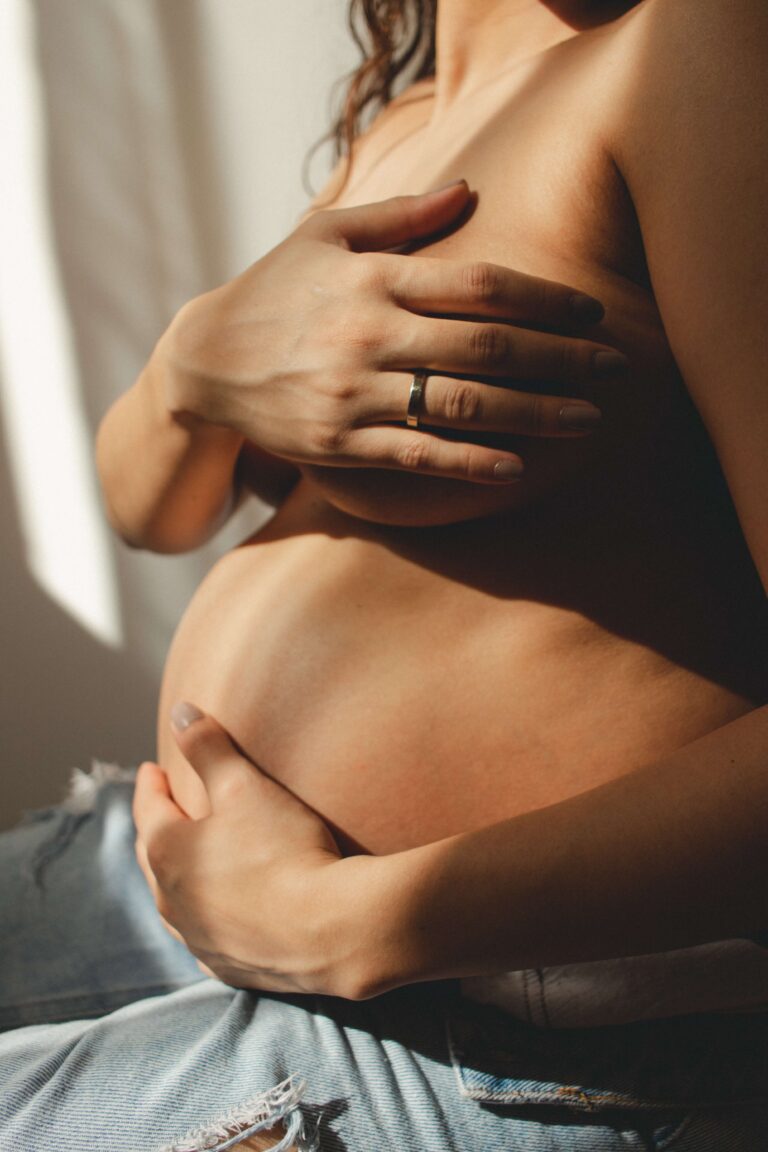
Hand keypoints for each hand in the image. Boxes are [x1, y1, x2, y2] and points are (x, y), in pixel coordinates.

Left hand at [133, 704, 384, 997]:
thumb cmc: (284, 850)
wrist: (331, 930)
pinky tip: (216, 918)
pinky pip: (203, 939)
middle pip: (153, 856)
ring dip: (177, 877)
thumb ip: (209, 747)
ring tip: (187, 862)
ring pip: (174, 902)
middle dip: (157, 828)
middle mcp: (173, 901)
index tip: (152, 769)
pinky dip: (204, 918)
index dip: (150, 784)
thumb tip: (180, 712)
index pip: (149, 808)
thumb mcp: (244, 785)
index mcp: (168, 852)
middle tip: (164, 809)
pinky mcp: (228, 967)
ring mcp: (199, 940)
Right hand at [160, 181, 626, 484]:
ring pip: (461, 404)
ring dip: (534, 414)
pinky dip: (469, 463)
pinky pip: (417, 456)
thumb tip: (469, 189)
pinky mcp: (341, 443)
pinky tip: (517, 467)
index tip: (590, 313)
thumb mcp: (325, 235)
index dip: (542, 300)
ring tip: (588, 421)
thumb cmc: (275, 290)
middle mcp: (368, 333)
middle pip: (485, 346)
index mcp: (373, 277)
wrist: (206, 364)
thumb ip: (399, 215)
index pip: (477, 284)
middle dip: (560, 359)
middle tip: (615, 367)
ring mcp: (354, 393)